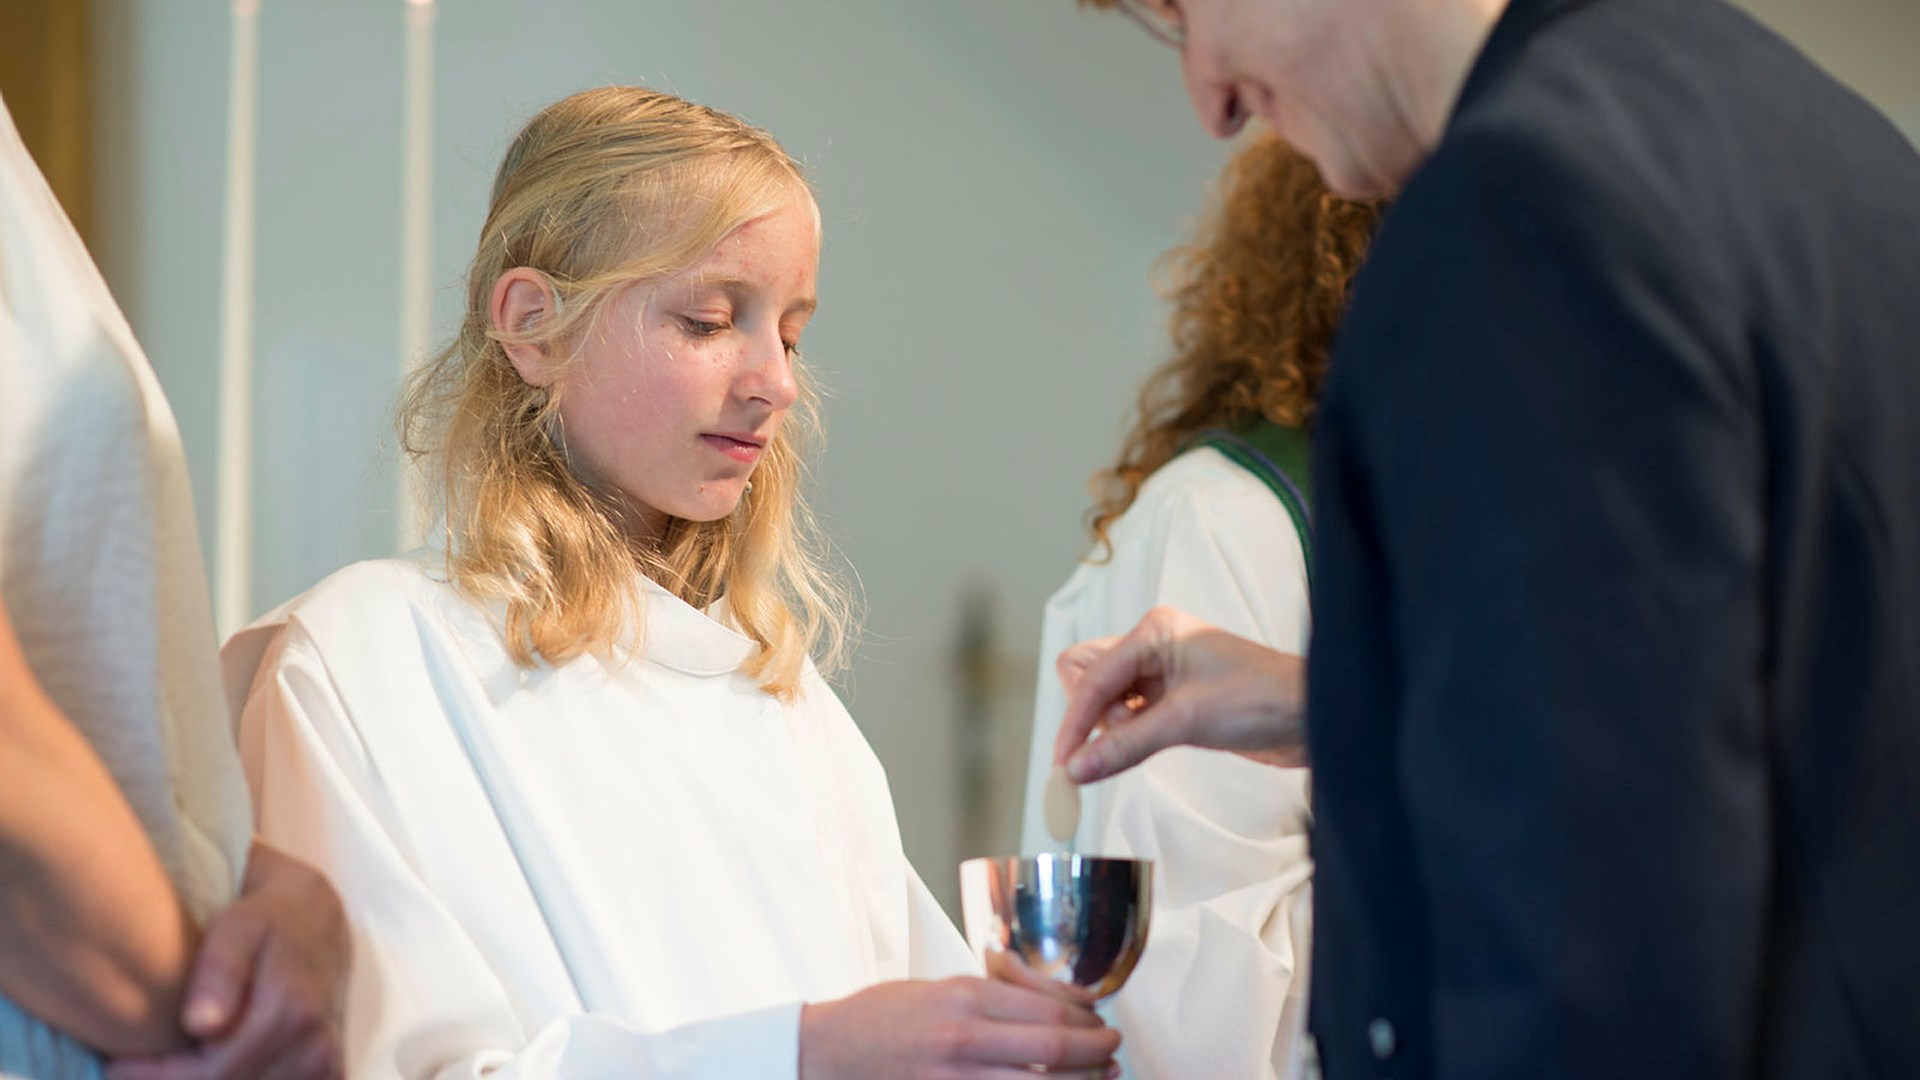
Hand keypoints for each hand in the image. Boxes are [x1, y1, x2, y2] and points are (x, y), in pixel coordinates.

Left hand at [106, 842, 347, 1079]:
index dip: (157, 1078)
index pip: (212, 1074)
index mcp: (292, 1012)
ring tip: (177, 1060)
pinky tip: (218, 1063)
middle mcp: (316, 1046)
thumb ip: (219, 972)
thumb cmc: (266, 920)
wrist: (317, 921)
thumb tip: (201, 1025)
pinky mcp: (330, 1074)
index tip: (118, 1065)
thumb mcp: (238, 927)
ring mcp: (327, 1065)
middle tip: (138, 1065)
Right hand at [798, 976, 1119, 1079]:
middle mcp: (961, 1038)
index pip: (1045, 1007)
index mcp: (962, 997)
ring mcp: (954, 1079)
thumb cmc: (884, 1016)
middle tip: (1113, 1051)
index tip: (1099, 1021)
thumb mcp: (940, 987)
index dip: (1085, 1018)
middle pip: (1052, 1048)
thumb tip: (1058, 1004)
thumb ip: (995, 996)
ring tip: (1100, 1078)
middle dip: (1095, 1052)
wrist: (828, 1053)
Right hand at [1053, 606, 1305, 783]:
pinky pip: (1128, 717)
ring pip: (1105, 698)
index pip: (1089, 675)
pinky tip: (1145, 746)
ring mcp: (1162, 673)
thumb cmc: (1263, 699)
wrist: (1312, 716)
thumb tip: (1077, 768)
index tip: (1063, 766)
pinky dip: (1126, 736)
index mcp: (1154, 631)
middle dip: (1089, 714)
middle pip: (1086, 676)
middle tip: (1115, 739)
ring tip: (1144, 741)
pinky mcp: (1173, 700)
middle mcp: (1153, 646)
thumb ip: (1125, 745)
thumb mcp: (1187, 722)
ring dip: (1110, 728)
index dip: (1074, 723)